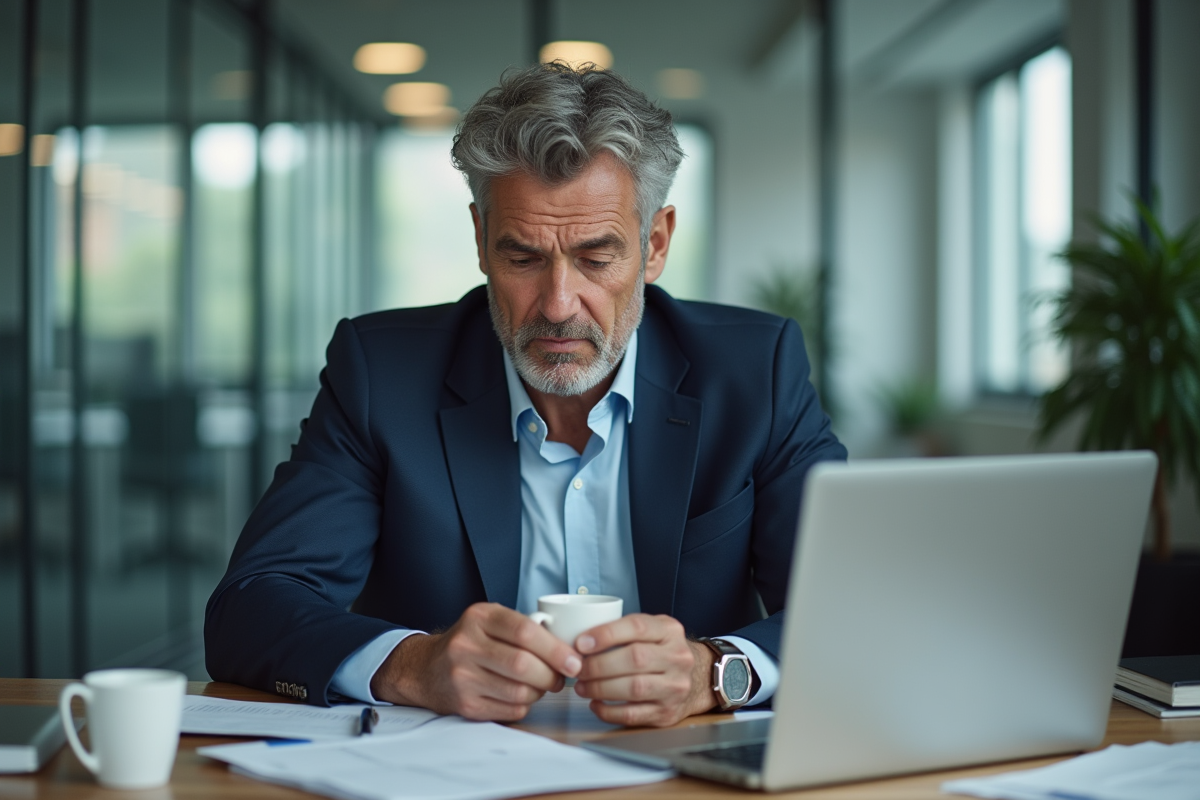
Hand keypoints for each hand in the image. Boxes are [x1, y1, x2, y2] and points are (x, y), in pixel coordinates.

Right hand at [369, 603, 582, 720]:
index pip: (525, 632)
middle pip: (524, 665)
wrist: (426, 669)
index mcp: (479, 617)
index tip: (574, 661)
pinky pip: (510, 711)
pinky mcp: (464, 704)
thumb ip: (523, 626)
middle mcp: (466, 645)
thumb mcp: (490, 621)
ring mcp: (462, 677)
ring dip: (540, 693)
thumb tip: (568, 649)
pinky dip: (524, 706)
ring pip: (520, 692)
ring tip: (540, 686)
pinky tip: (520, 696)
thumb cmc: (469, 642)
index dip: (556, 649)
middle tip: (561, 678)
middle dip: (552, 675)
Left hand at [572, 614, 716, 726]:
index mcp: (669, 631)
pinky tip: (596, 704)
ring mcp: (675, 687)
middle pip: (635, 659)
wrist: (698, 678)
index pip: (637, 627)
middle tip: (578, 668)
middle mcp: (677, 657)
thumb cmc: (663, 651)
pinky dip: (608, 711)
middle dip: (599, 665)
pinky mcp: (667, 712)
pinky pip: (633, 714)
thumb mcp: (653, 630)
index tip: (582, 643)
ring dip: (600, 688)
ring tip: (582, 686)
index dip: (606, 634)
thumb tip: (582, 642)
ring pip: (634, 688)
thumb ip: (624, 630)